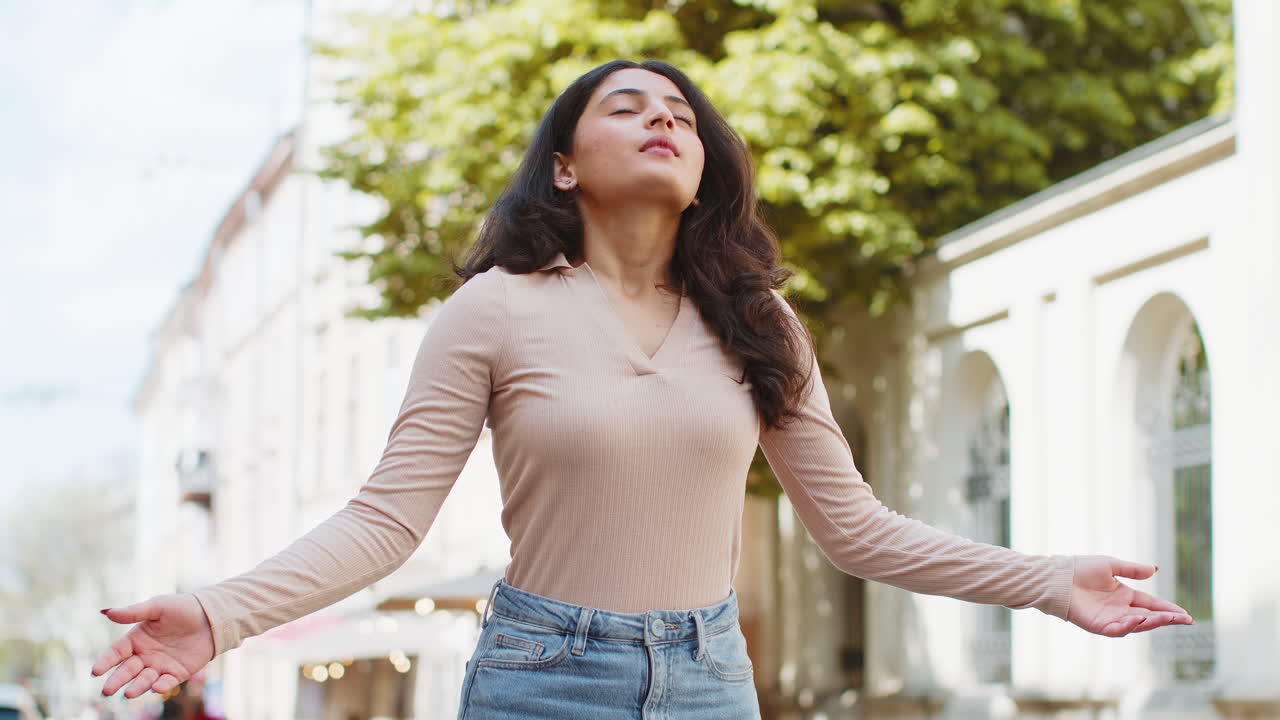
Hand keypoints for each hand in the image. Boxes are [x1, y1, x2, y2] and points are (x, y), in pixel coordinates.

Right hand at [91, 593, 215, 697]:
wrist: (211, 615)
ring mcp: (160, 666)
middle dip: (117, 680)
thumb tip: (106, 612)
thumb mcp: (157, 607)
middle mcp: (145, 655)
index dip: (106, 662)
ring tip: (129, 693)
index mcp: (136, 639)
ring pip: (144, 680)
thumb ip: (133, 612)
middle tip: (107, 690)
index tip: (96, 671)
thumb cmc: (182, 608)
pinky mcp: (177, 673)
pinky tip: (156, 686)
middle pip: (127, 670)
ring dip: (137, 687)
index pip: (116, 653)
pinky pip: (167, 682)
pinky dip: (161, 686)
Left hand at [1067, 555, 1194, 636]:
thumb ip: (1133, 570)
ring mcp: (1111, 619)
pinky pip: (1118, 629)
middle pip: (1149, 616)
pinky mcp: (1099, 626)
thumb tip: (1156, 569)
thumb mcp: (1111, 565)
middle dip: (1167, 618)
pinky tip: (1140, 618)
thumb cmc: (1081, 569)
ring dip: (1153, 622)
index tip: (1186, 614)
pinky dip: (1130, 626)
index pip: (1152, 604)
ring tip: (1168, 618)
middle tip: (1185, 619)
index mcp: (1124, 595)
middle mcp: (1120, 609)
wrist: (1058, 577)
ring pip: (1137, 625)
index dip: (1168, 609)